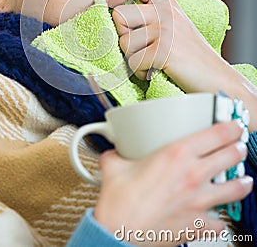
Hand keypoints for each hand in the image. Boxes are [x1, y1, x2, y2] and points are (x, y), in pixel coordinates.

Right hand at [94, 120, 251, 245]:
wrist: (118, 233)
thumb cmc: (119, 201)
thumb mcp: (115, 165)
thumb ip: (118, 153)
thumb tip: (114, 151)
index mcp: (177, 155)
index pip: (217, 134)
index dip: (231, 126)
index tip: (234, 125)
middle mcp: (193, 175)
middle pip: (231, 156)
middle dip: (238, 148)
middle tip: (237, 145)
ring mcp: (199, 201)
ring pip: (235, 188)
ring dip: (242, 181)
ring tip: (243, 178)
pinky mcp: (198, 225)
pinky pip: (220, 222)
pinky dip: (220, 218)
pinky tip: (217, 215)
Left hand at [106, 0, 256, 128]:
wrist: (216, 77)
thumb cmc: (189, 54)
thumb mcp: (173, 23)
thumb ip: (149, 12)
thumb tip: (112, 8)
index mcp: (166, 1)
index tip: (113, 5)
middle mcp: (165, 10)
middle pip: (119, 14)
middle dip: (123, 36)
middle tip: (140, 47)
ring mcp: (166, 29)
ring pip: (124, 42)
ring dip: (134, 58)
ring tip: (152, 61)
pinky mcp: (164, 50)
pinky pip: (134, 62)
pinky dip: (141, 72)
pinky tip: (156, 71)